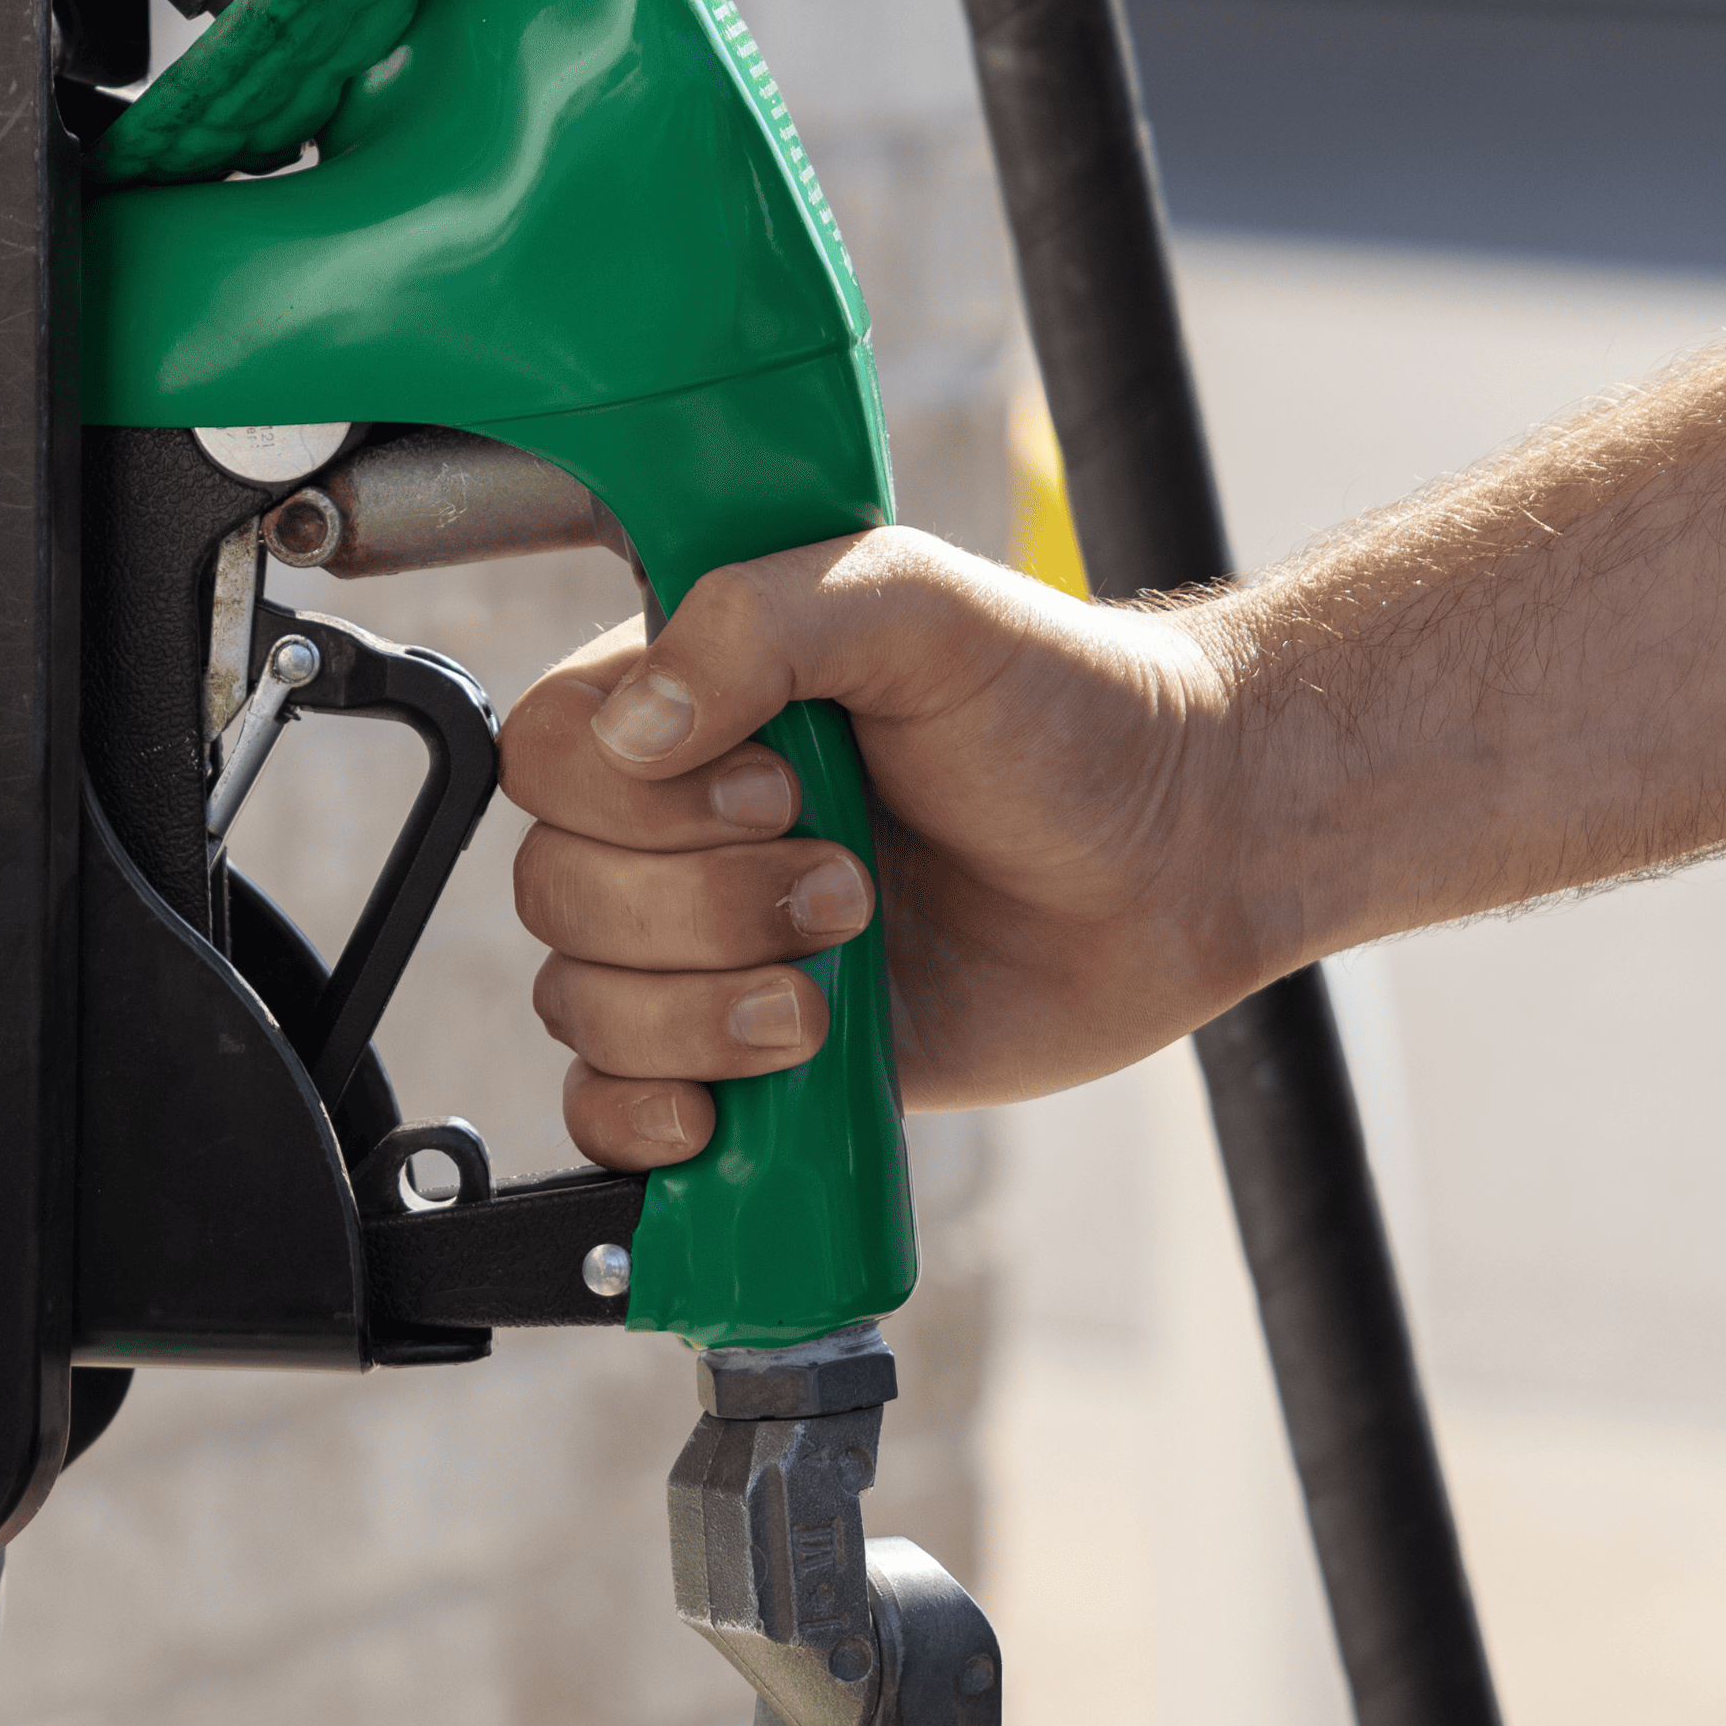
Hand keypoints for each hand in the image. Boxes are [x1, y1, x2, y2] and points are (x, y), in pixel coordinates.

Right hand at [504, 527, 1281, 1169]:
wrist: (1176, 859)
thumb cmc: (1061, 712)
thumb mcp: (914, 606)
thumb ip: (758, 621)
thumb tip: (635, 727)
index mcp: (689, 699)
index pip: (549, 753)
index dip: (639, 797)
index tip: (777, 789)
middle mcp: (677, 823)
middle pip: (557, 889)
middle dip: (704, 910)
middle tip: (850, 887)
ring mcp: (706, 944)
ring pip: (583, 1004)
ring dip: (700, 1015)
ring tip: (826, 997)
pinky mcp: (745, 1055)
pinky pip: (612, 1106)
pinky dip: (641, 1119)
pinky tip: (716, 1112)